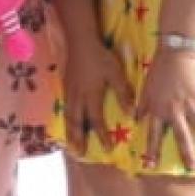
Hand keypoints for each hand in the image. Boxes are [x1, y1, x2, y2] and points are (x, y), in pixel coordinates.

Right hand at [63, 40, 133, 155]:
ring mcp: (69, 92)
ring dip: (69, 132)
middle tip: (79, 152)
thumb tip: (130, 113)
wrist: (80, 42)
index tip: (107, 149)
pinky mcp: (65, 87)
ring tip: (70, 144)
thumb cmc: (101, 57)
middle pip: (76, 122)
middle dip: (78, 138)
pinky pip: (64, 108)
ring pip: (68, 116)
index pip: (96, 120)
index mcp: (91, 94)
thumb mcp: (116, 73)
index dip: (101, 135)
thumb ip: (123, 93)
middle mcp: (78, 96)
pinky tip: (67, 123)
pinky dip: (65, 120)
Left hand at [137, 48, 194, 173]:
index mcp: (157, 110)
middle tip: (193, 169)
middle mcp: (173, 111)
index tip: (151, 166)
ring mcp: (189, 104)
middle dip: (187, 153)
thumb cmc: (157, 73)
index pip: (153, 134)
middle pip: (181, 136)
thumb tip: (136, 120)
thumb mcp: (144, 91)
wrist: (174, 55)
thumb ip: (141, 107)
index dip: (152, 150)